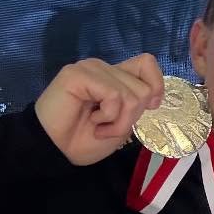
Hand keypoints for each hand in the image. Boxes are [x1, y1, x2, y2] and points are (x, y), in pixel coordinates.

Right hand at [35, 55, 164, 165]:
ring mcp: (91, 68)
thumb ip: (136, 105)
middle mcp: (104, 68)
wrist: (56, 150)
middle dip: (131, 117)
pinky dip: (108, 115)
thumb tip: (153, 95)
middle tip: (108, 126)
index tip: (147, 107)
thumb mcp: (123, 124)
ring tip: (99, 125)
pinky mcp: (78, 74)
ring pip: (132, 94)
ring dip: (119, 120)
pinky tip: (92, 120)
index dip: (156, 85)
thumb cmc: (85, 140)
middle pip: (144, 87)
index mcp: (115, 77)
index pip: (147, 63)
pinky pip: (114, 95)